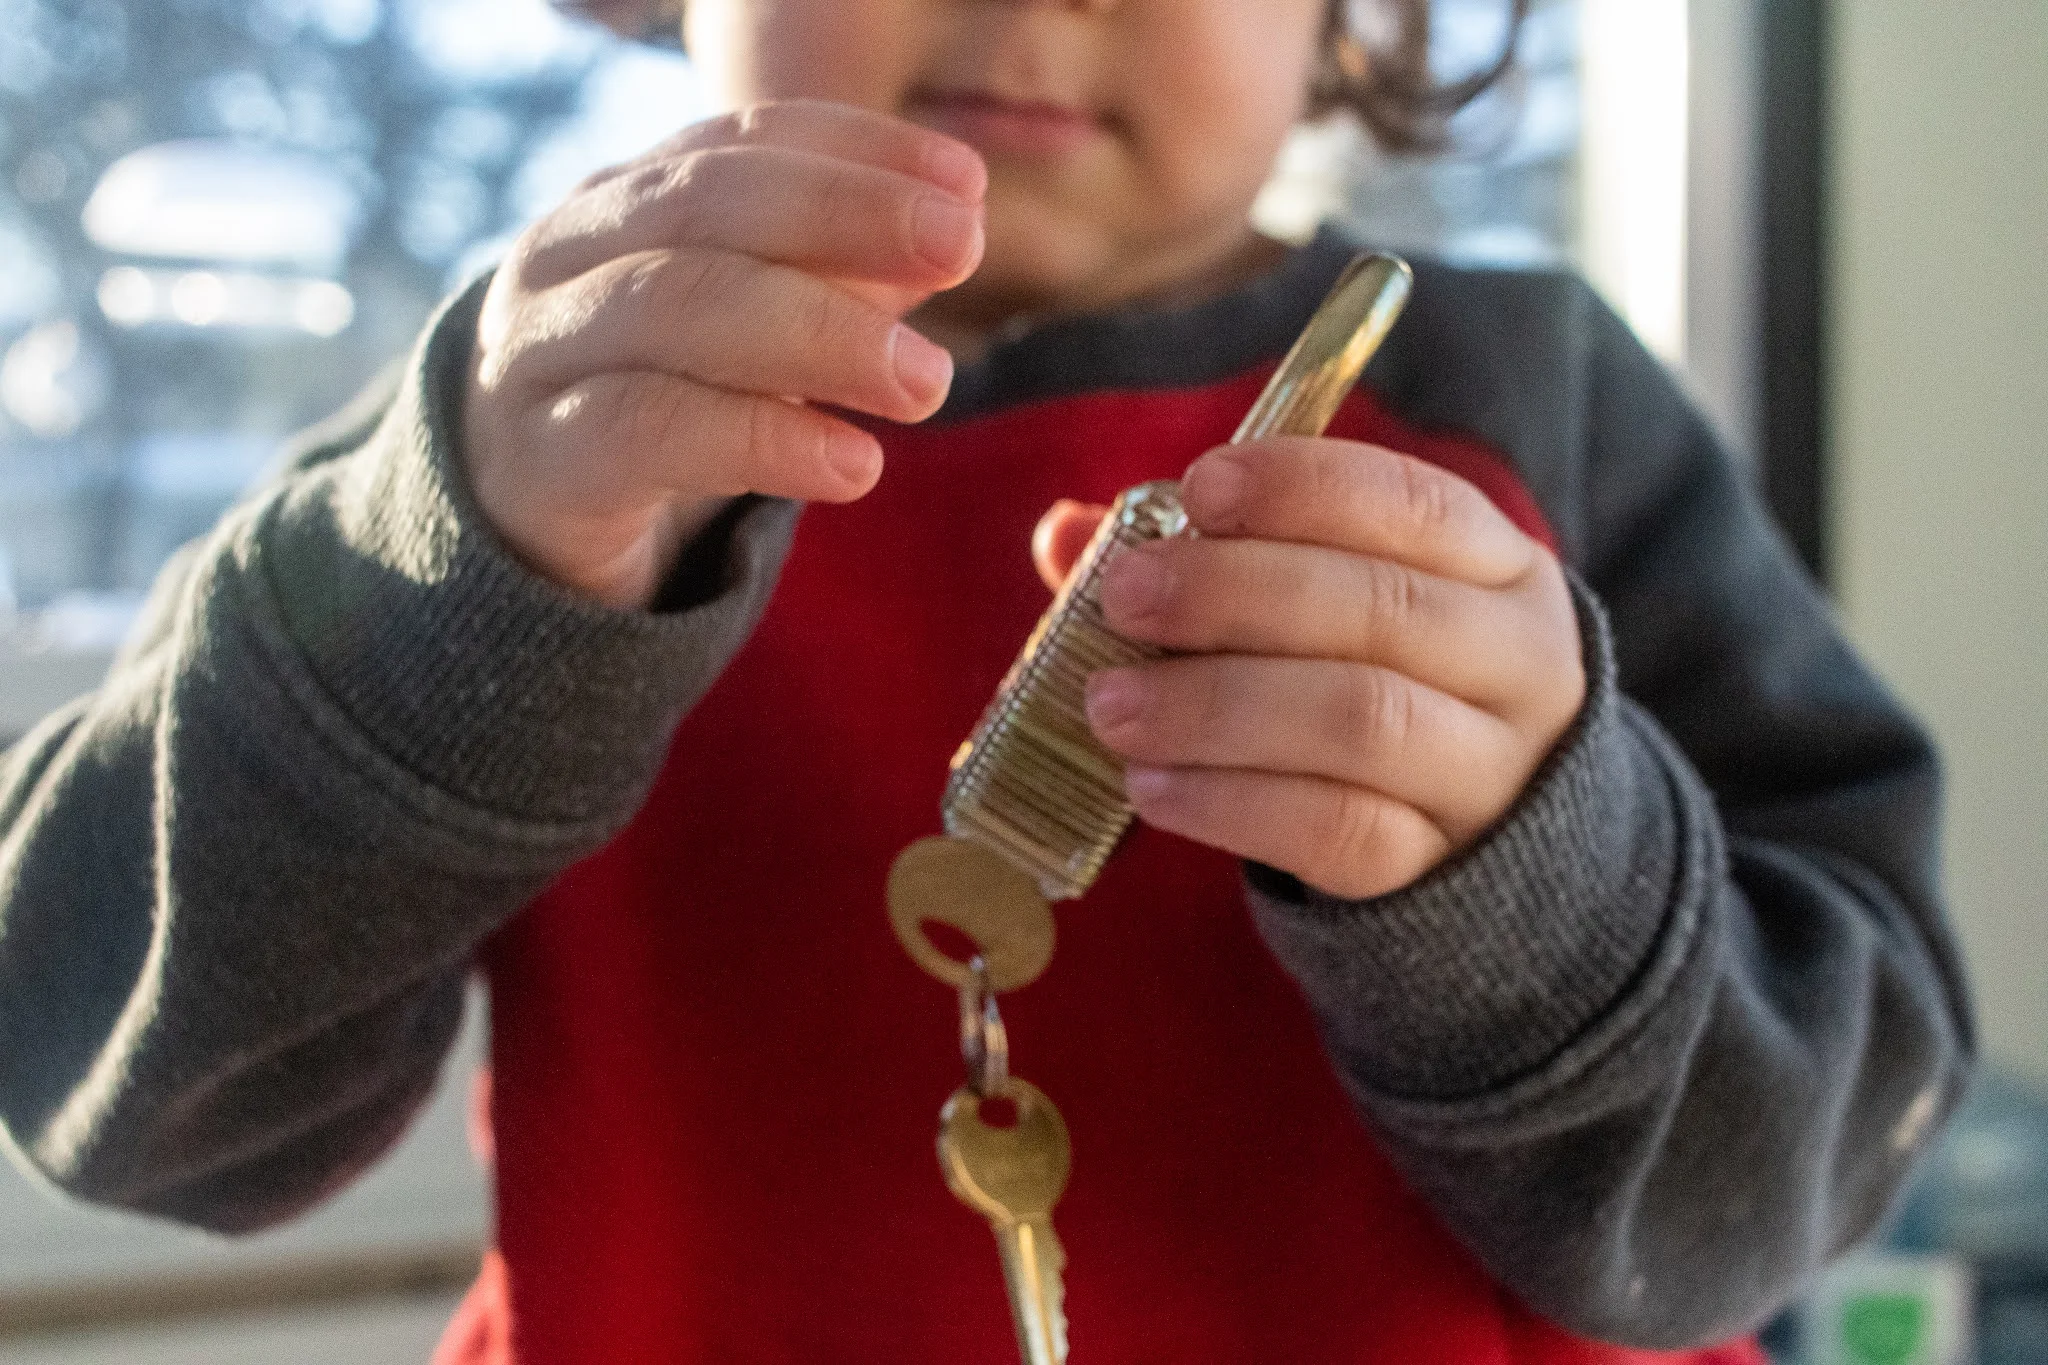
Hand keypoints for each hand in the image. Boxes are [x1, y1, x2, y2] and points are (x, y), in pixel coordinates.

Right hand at [464, 100, 986, 607]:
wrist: (522, 539)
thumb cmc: (661, 415)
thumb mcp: (756, 339)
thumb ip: (838, 284)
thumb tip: (950, 233)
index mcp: (624, 200)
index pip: (743, 141)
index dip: (859, 152)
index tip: (967, 186)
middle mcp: (567, 253)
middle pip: (707, 203)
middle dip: (846, 215)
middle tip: (962, 251)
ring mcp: (539, 350)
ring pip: (677, 305)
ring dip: (820, 334)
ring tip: (927, 383)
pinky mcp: (540, 459)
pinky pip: (651, 429)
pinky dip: (766, 439)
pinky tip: (854, 465)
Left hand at [1033, 438, 1585, 900]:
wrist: (1477, 845)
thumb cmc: (1369, 684)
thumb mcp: (1328, 608)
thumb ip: (1208, 560)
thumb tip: (1068, 534)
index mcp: (1496, 569)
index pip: (1414, 504)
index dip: (1305, 488)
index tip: (1200, 488)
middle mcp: (1517, 664)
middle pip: (1381, 611)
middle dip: (1236, 593)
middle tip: (1126, 597)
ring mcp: (1486, 773)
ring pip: (1361, 721)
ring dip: (1215, 705)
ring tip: (1110, 706)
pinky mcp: (1432, 866)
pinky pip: (1336, 829)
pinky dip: (1229, 802)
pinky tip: (1148, 787)